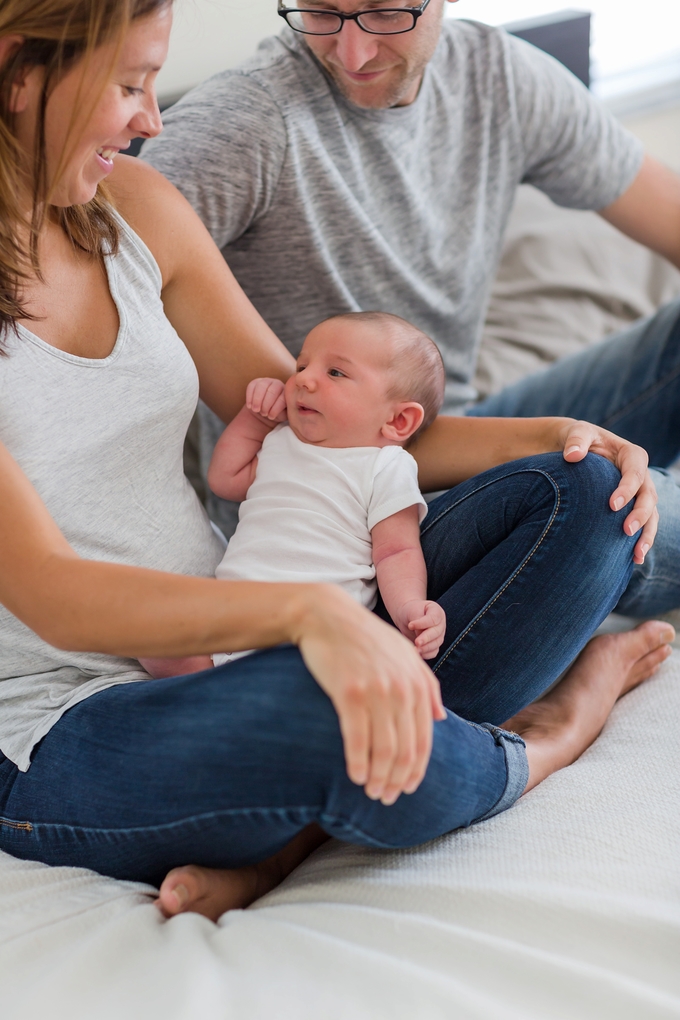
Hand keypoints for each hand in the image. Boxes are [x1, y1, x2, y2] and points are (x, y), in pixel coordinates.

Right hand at [246, 377, 287, 425]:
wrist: (264, 412)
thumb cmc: (276, 414)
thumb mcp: (282, 415)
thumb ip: (285, 413)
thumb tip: (288, 412)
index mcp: (286, 392)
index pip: (282, 398)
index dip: (275, 408)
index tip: (270, 417)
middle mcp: (278, 384)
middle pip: (272, 391)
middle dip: (266, 404)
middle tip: (263, 413)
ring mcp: (267, 381)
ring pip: (261, 386)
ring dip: (257, 400)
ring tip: (255, 410)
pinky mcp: (256, 382)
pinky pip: (251, 386)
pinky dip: (249, 397)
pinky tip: (249, 406)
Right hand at [296, 586, 446, 805]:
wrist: (327, 615)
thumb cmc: (365, 637)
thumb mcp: (405, 653)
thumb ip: (427, 685)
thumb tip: (442, 719)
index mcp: (417, 683)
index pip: (424, 740)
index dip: (416, 770)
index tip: (406, 789)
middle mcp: (401, 689)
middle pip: (406, 750)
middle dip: (397, 780)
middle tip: (386, 798)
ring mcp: (376, 690)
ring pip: (384, 749)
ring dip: (378, 778)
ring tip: (370, 791)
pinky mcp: (349, 692)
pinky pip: (357, 739)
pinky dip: (358, 763)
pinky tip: (354, 776)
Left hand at [403, 600, 445, 659]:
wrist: (406, 617)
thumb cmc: (410, 611)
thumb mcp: (413, 611)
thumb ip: (418, 621)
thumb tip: (419, 634)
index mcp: (437, 612)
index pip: (433, 619)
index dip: (423, 624)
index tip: (410, 626)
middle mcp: (440, 624)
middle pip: (436, 633)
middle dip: (426, 638)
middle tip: (417, 642)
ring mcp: (438, 636)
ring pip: (436, 644)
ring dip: (425, 648)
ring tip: (414, 650)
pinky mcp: (433, 645)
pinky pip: (433, 652)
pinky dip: (426, 654)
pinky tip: (417, 654)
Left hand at [559, 420, 657, 563]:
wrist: (576, 450)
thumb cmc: (578, 440)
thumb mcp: (577, 433)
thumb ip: (576, 441)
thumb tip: (571, 455)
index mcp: (631, 455)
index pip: (636, 472)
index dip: (627, 489)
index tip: (612, 505)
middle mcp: (640, 475)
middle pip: (648, 496)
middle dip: (640, 515)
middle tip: (626, 531)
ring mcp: (638, 493)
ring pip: (651, 515)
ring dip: (646, 535)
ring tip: (637, 555)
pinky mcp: (631, 508)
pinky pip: (642, 526)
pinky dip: (639, 542)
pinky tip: (634, 560)